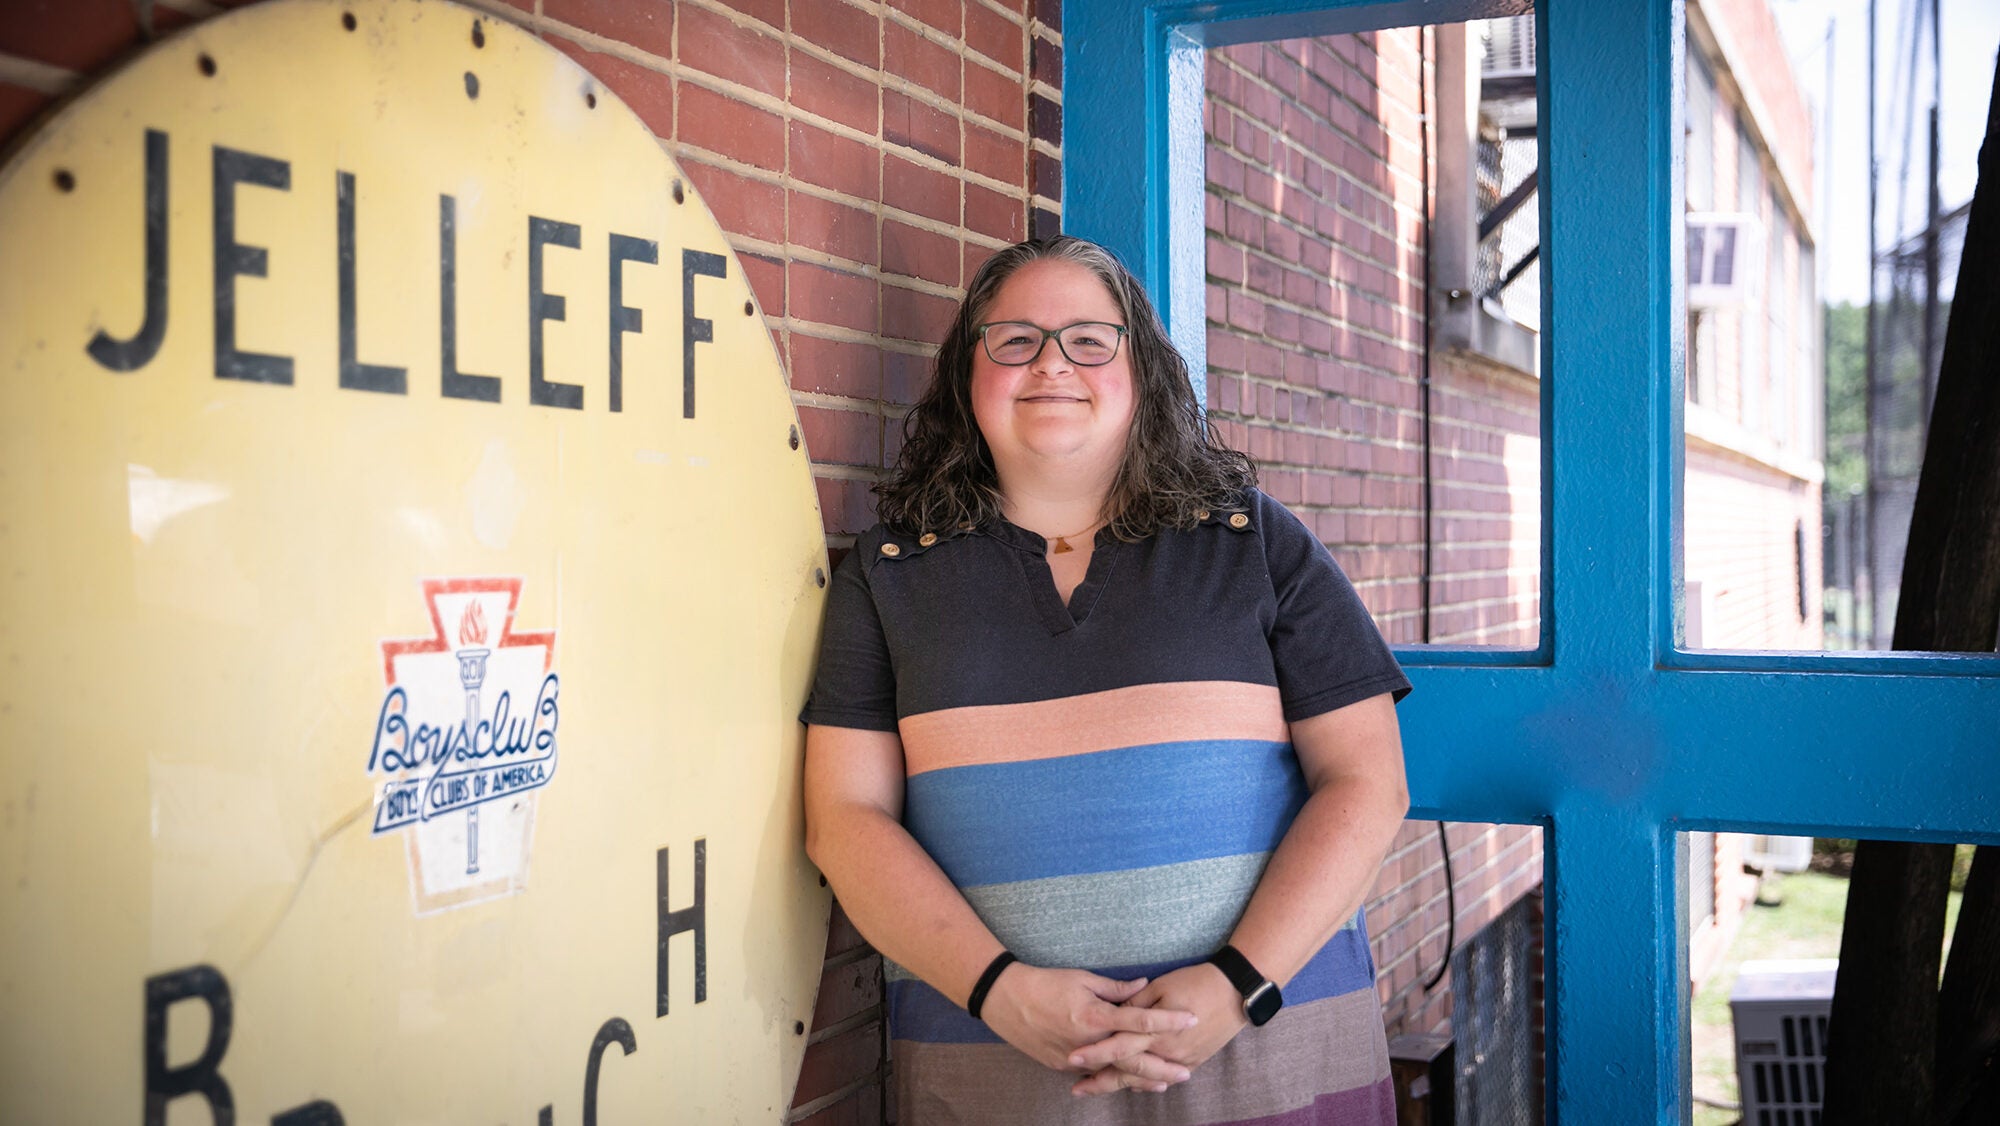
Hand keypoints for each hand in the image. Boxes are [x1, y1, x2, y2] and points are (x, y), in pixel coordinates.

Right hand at [978, 963, 1199, 1085]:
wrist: (1006, 1000)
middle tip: (1186, 1072)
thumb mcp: (1082, 978)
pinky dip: (1113, 1077)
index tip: (1191, 1019)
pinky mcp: (1062, 1065)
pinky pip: (1094, 1073)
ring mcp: (1075, 1058)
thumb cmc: (1045, 983)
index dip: (1168, 1020)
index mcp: (1096, 1015)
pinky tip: (1129, 1081)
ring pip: (1114, 1073)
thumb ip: (1116, 988)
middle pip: (1133, 1060)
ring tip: (1164, 1083)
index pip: (1141, 1020)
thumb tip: (1144, 986)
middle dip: (1162, 1068)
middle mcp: (1089, 1041)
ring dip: (1140, 1079)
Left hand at [1067, 963, 1247, 1095]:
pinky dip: (1145, 1083)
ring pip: (1145, 1079)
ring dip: (1120, 1085)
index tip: (1072, 1058)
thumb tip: (1114, 1011)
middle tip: (1077, 1089)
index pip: (1118, 1045)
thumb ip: (1135, 1001)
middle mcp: (1166, 1050)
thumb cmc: (1197, 982)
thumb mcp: (1162, 985)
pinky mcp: (1192, 1060)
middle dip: (1101, 1080)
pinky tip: (1131, 1086)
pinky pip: (1163, 1078)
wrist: (1235, 991)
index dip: (1095, 1053)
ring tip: (1096, 1090)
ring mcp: (1181, 1059)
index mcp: (1155, 1030)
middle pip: (1128, 1071)